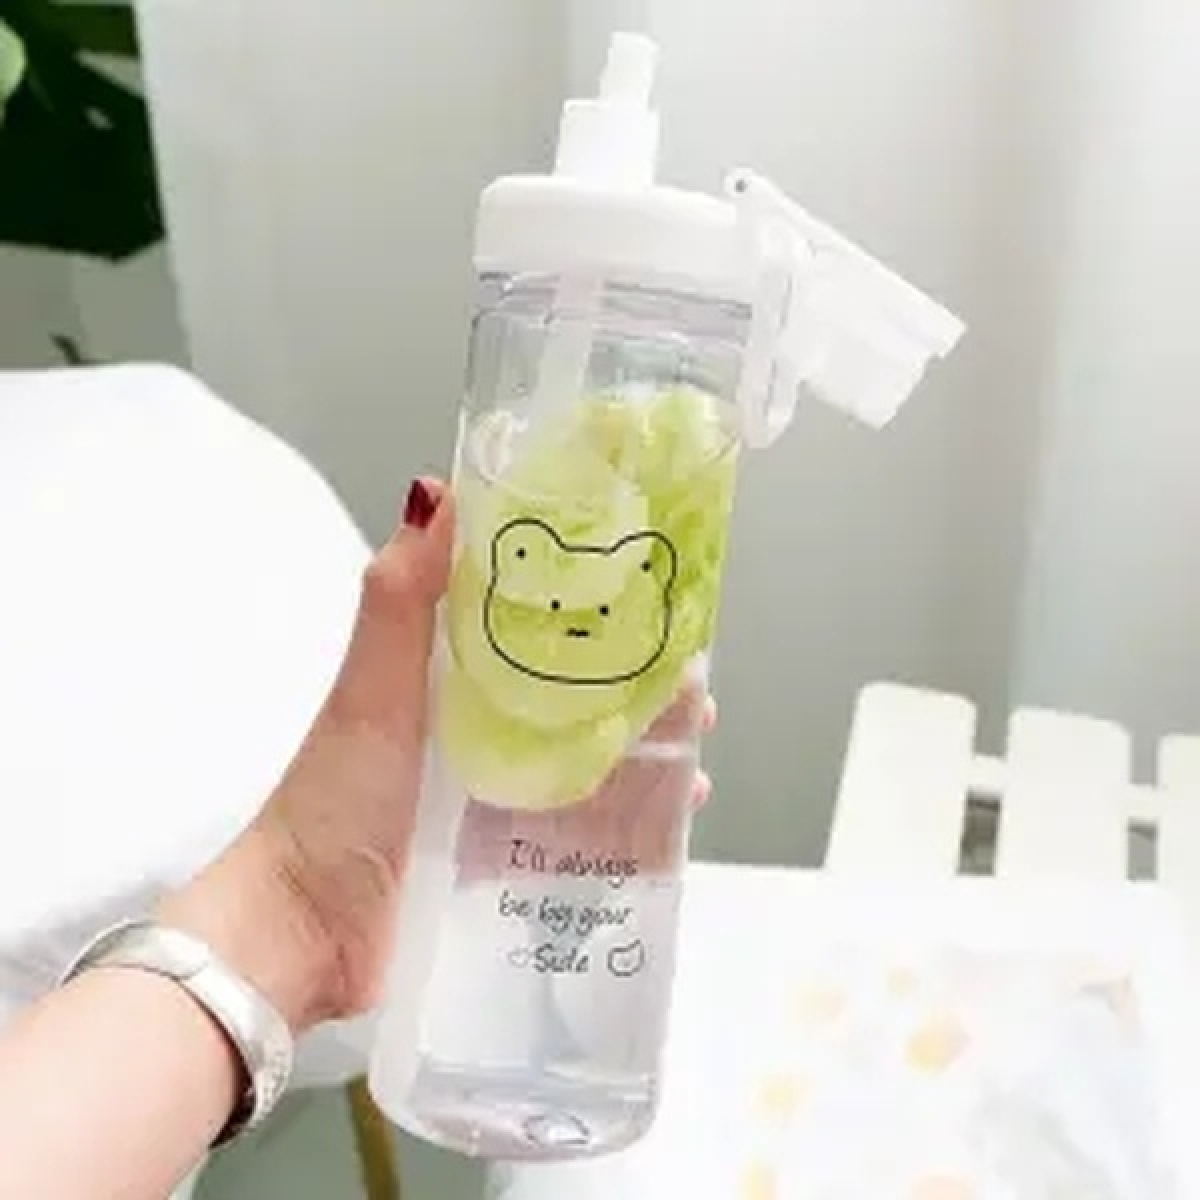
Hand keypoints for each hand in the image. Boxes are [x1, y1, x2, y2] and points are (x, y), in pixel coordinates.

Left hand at [164, 479, 714, 1030]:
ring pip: (589, 761)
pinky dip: (631, 821)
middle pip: (575, 694)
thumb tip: (435, 489)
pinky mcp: (504, 858)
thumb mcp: (373, 691)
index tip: (655, 593)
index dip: (595, 605)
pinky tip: (673, 819)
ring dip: (647, 752)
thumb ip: (399, 598)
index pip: (534, 623)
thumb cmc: (336, 801)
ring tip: (695, 754)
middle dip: (639, 686)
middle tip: (695, 689)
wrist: (303, 932)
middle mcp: (476, 728)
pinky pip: (583, 831)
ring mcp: (493, 796)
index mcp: (446, 675)